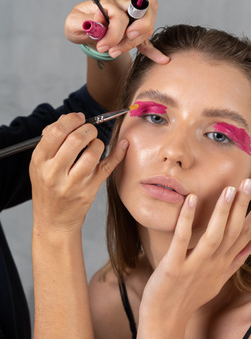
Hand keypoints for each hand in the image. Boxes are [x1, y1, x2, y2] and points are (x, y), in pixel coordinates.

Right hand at [29, 113, 128, 234]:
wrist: (53, 221)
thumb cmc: (48, 187)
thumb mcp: (40, 164)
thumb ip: (51, 140)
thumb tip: (69, 117)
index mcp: (40, 161)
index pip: (56, 131)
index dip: (71, 119)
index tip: (79, 118)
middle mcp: (54, 172)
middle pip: (76, 139)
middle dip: (88, 128)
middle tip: (90, 130)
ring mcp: (73, 183)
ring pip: (93, 152)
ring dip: (98, 142)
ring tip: (94, 144)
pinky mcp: (89, 190)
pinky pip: (108, 167)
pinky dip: (118, 153)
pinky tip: (123, 145)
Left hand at [64, 0, 168, 63]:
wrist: (82, 30)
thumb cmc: (78, 24)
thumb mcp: (73, 22)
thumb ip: (84, 21)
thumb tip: (99, 20)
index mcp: (109, 3)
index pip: (120, 16)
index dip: (114, 33)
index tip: (102, 46)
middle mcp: (123, 8)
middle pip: (144, 13)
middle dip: (135, 32)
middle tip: (118, 46)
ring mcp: (131, 21)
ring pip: (146, 28)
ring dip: (133, 44)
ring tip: (114, 53)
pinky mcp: (133, 35)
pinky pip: (147, 41)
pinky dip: (154, 51)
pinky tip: (162, 60)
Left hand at [137, 180, 250, 338]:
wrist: (166, 320)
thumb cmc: (191, 295)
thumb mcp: (219, 278)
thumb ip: (236, 260)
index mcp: (223, 262)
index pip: (247, 234)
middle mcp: (213, 263)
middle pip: (233, 231)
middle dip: (244, 206)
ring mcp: (194, 265)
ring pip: (214, 236)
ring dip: (222, 212)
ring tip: (230, 189)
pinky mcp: (173, 267)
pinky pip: (182, 241)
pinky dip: (186, 221)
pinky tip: (190, 200)